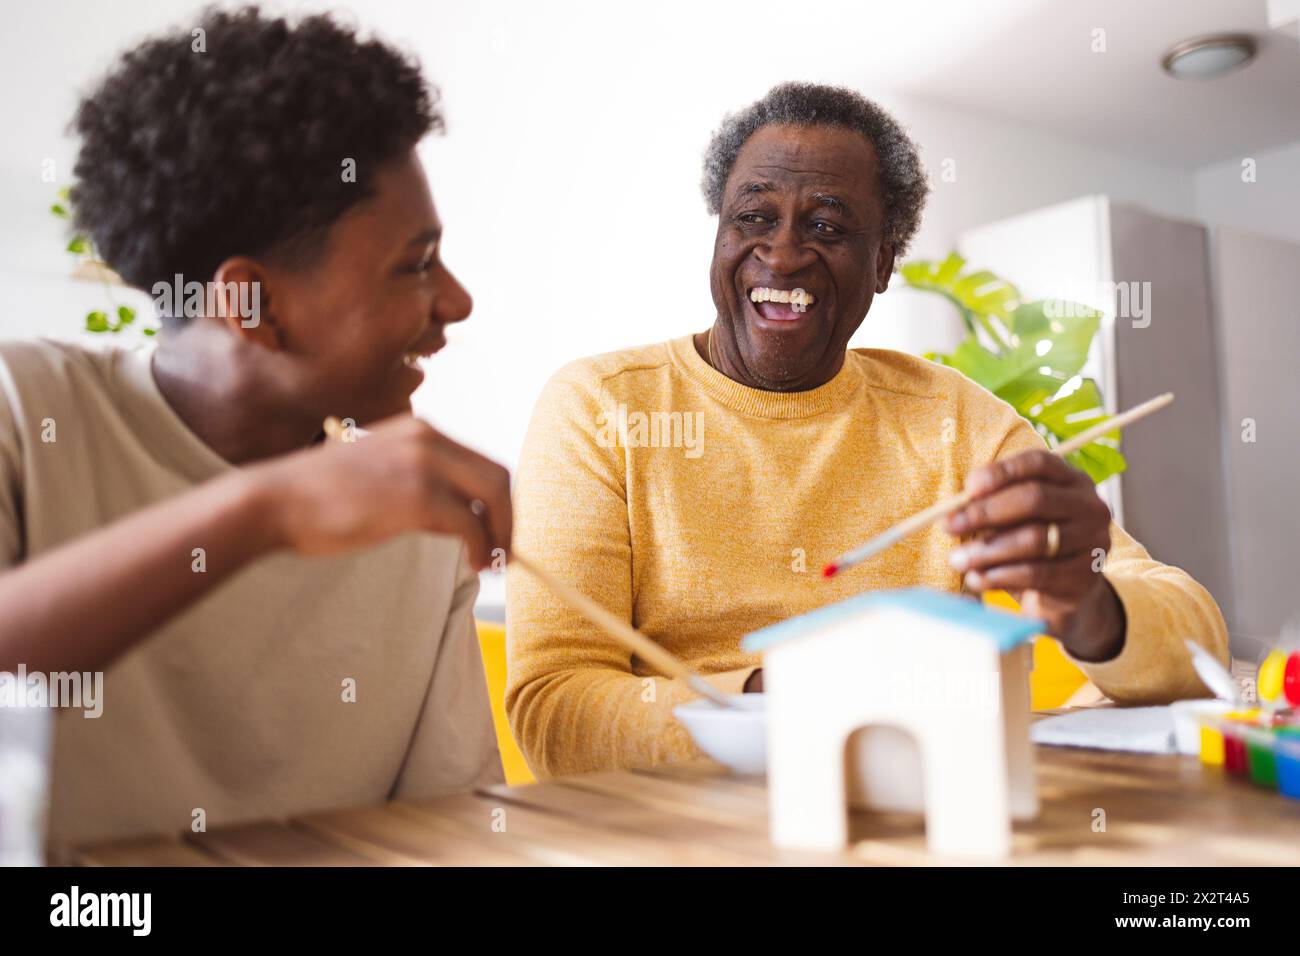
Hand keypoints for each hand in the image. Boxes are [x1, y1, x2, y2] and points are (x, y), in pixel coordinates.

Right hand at [254, 414, 511, 569]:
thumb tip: (458, 515)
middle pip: (497, 476)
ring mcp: (423, 465)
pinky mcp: (416, 497)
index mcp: (419, 430)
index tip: (497, 530)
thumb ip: (417, 479)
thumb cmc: (320, 496)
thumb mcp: (379, 470)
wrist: (276, 501)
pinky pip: (470, 524)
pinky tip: (472, 566)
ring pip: (492, 497)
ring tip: (490, 564)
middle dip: (508, 518)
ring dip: (499, 535)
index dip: (499, 500)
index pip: (481, 462)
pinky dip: (480, 548)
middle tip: (504, 552)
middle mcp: (427, 439)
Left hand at [943, 449, 1124, 658]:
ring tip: (957, 560)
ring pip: (1033, 539)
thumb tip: (955, 508)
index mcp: (1072, 480)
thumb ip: (991, 507)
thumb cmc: (1030, 545)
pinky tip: (976, 579)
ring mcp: (1093, 541)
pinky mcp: (1085, 577)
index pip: (1038, 463)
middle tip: (950, 526)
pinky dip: (1000, 576)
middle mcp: (1090, 506)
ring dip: (987, 550)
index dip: (1001, 472)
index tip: (967, 488)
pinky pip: (1036, 574)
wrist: (1064, 594)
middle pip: (1036, 498)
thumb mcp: (1014, 520)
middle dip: (986, 512)